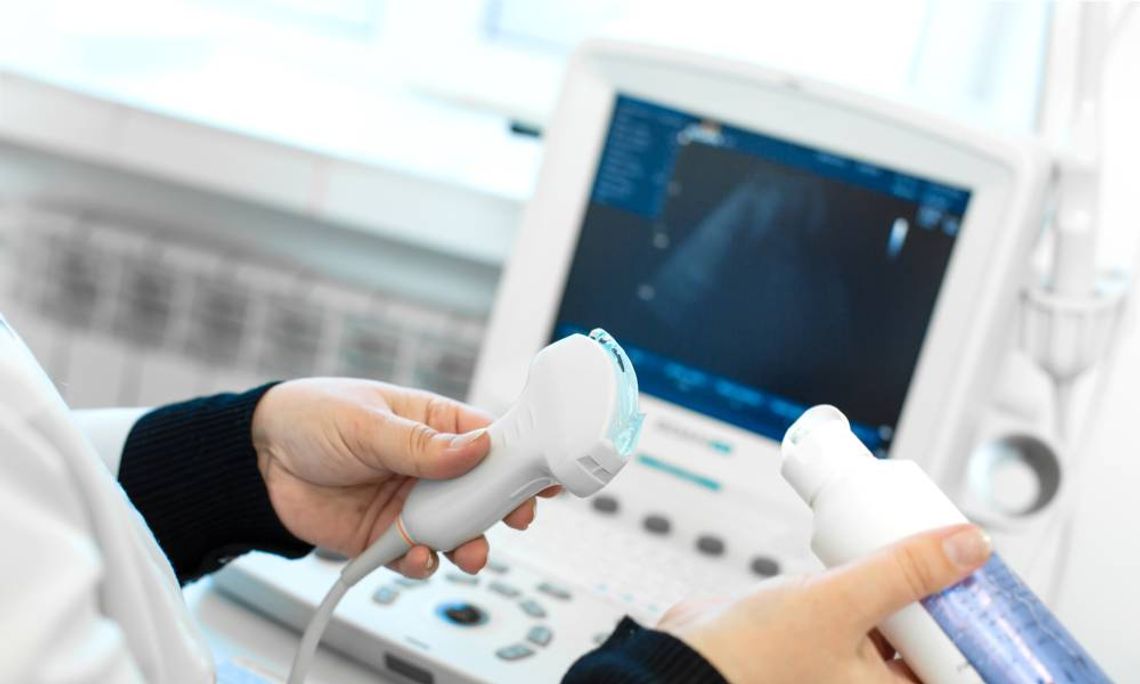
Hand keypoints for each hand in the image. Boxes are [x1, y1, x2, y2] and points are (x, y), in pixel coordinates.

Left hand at [251, 378, 558, 577]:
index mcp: (432, 424)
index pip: (489, 440)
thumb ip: (421, 443)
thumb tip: (476, 447)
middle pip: (482, 491)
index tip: (542, 474)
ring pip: (456, 530)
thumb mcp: (367, 421)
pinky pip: (416, 556)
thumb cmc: (310, 418)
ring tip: (467, 552)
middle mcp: (428, 467)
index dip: (519, 456)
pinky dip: (422, 563)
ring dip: (467, 543)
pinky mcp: (385, 536)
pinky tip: (416, 556)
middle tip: (514, 519)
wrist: (254, 461)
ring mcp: (408, 503)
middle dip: (501, 508)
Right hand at [658, 524, 991, 682]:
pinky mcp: (819, 645)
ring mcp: (846, 670)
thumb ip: (904, 571)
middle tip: (965, 560)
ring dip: (910, 591)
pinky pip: (863, 615)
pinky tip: (875, 558)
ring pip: (899, 626)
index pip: (960, 671)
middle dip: (950, 603)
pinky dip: (872, 589)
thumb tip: (967, 546)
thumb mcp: (839, 604)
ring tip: (928, 550)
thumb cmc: (753, 662)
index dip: (984, 635)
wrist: (685, 662)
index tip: (998, 595)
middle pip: (935, 646)